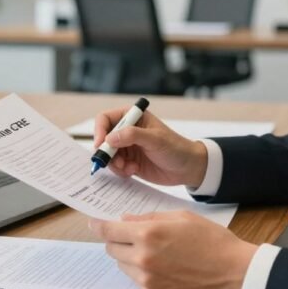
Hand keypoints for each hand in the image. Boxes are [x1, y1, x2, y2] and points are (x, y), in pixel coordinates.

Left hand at [89, 211, 257, 288]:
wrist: (232, 272)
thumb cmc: (211, 240)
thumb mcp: (181, 217)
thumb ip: (149, 218)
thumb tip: (126, 220)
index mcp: (148, 234)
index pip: (109, 230)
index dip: (98, 226)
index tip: (93, 223)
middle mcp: (142, 257)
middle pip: (111, 248)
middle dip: (117, 240)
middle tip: (131, 235)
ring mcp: (146, 278)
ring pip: (122, 264)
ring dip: (128, 256)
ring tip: (152, 250)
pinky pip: (134, 279)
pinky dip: (139, 270)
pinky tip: (159, 264)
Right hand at [93, 108, 207, 186]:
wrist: (188, 168)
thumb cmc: (176, 148)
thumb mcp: (155, 139)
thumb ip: (132, 136)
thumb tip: (110, 137)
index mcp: (133, 117)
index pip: (106, 119)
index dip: (99, 130)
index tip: (101, 144)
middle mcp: (127, 131)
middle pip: (103, 138)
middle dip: (106, 151)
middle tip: (113, 162)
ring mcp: (127, 147)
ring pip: (108, 155)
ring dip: (114, 163)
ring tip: (128, 167)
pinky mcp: (129, 162)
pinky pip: (115, 166)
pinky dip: (121, 170)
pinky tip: (133, 170)